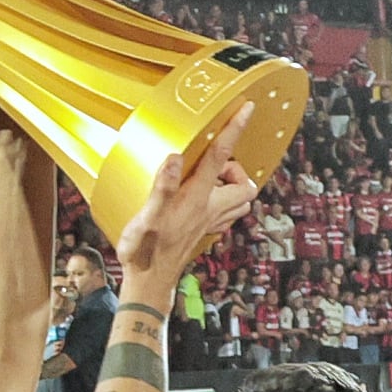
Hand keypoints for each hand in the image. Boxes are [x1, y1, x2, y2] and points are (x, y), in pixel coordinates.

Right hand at [114, 104, 261, 281]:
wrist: (150, 282)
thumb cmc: (145, 251)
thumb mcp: (147, 217)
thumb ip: (161, 187)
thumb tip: (173, 158)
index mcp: (197, 198)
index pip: (220, 157)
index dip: (234, 130)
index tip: (246, 109)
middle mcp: (210, 209)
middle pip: (245, 184)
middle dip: (236, 169)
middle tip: (211, 167)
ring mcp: (210, 223)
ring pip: (241, 201)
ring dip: (233, 186)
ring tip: (208, 181)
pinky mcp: (205, 233)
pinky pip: (228, 214)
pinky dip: (224, 203)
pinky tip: (204, 202)